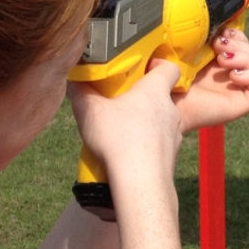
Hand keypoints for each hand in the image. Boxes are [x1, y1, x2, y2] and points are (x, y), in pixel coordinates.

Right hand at [69, 56, 184, 185]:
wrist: (140, 183)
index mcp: (155, 91)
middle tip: (123, 101)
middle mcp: (170, 110)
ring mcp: (174, 134)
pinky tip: (129, 151)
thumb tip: (74, 80)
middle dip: (144, 97)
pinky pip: (159, 143)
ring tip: (123, 130)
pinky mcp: (171, 155)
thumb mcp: (90, 111)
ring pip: (161, 120)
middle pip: (162, 95)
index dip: (158, 64)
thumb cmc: (118, 139)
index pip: (170, 67)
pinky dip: (147, 144)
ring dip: (146, 122)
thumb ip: (81, 92)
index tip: (144, 68)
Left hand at [174, 28, 248, 132]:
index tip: (220, 32)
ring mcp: (240, 91)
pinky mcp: (244, 104)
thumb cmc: (172, 79)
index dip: (237, 35)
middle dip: (240, 45)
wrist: (168, 102)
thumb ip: (201, 37)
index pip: (245, 43)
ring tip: (222, 61)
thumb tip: (213, 25)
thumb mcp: (187, 52)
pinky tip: (233, 76)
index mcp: (222, 62)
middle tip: (217, 47)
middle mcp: (233, 76)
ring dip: (246, 59)